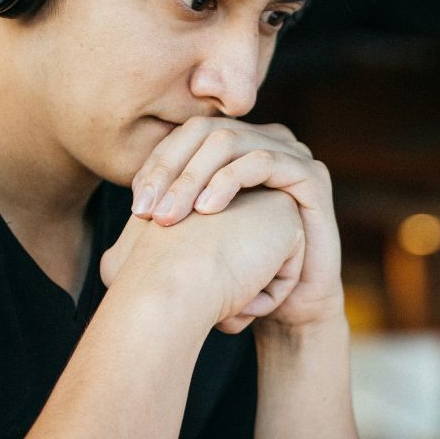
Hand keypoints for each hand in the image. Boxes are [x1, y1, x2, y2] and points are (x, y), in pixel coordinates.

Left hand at [129, 118, 342, 329]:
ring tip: (171, 216)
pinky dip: (229, 180)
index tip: (136, 207)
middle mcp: (263, 141)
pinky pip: (263, 160)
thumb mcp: (196, 239)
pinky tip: (208, 210)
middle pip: (204, 132)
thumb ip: (169, 212)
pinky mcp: (311, 174)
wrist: (289, 306)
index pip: (185, 136)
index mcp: (236, 148)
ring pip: (229, 141)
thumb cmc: (240, 274)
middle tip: (147, 212)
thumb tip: (128, 206)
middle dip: (170, 170)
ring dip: (193, 177)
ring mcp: (290, 153)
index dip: (156, 165)